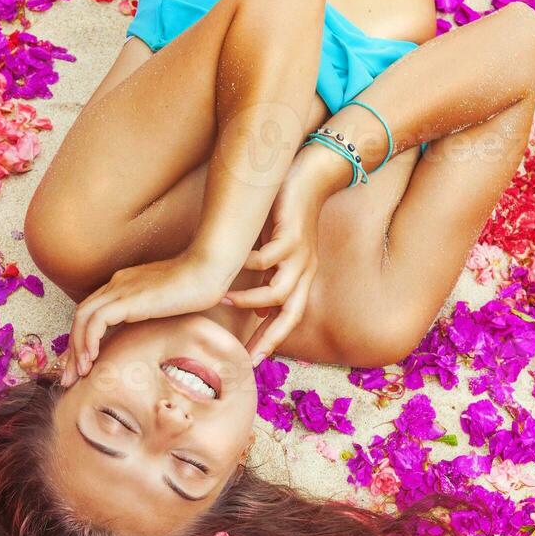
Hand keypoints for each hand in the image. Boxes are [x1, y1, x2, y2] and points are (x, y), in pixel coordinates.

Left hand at [61, 252, 230, 385]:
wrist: (208, 268)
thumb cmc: (198, 286)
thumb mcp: (167, 304)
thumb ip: (152, 314)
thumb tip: (149, 335)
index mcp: (124, 285)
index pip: (92, 313)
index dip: (83, 339)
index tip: (83, 366)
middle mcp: (116, 284)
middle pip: (81, 316)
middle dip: (72, 349)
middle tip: (69, 377)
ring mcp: (120, 289)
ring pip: (82, 318)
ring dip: (77, 348)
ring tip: (79, 374)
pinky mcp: (127, 299)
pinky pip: (96, 321)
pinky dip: (89, 341)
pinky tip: (92, 360)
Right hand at [221, 152, 326, 363]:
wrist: (311, 174)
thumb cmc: (287, 214)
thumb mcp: (276, 253)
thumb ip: (267, 280)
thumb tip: (257, 310)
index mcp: (301, 277)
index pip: (289, 319)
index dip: (272, 341)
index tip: (251, 361)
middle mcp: (304, 270)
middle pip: (291, 315)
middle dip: (270, 338)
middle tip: (247, 355)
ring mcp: (300, 253)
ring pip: (279, 291)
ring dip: (249, 299)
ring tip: (223, 299)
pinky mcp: (291, 234)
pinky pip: (268, 260)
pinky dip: (249, 265)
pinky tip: (232, 263)